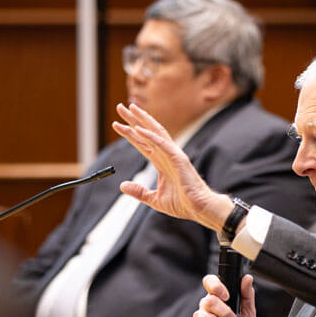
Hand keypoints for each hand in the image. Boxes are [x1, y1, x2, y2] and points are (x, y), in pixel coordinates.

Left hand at [112, 103, 232, 230]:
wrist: (198, 208)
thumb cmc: (182, 203)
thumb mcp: (154, 199)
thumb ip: (139, 192)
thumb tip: (123, 186)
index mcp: (161, 162)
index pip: (142, 143)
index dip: (129, 133)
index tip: (117, 124)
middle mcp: (166, 154)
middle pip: (147, 132)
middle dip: (133, 119)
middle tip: (121, 107)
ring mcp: (173, 155)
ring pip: (155, 132)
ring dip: (142, 120)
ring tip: (130, 109)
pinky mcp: (179, 159)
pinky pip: (162, 144)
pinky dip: (150, 136)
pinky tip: (139, 129)